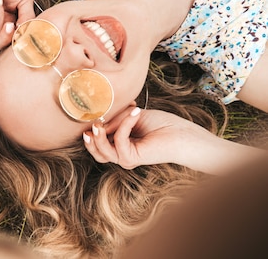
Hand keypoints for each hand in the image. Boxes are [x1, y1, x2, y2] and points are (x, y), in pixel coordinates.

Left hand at [0, 0, 34, 48]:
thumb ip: (28, 19)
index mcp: (8, 20)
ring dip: (1, 16)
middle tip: (12, 24)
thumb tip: (27, 34)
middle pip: (2, 44)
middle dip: (9, 37)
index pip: (12, 39)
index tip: (26, 31)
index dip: (20, 38)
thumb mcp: (25, 1)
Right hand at [83, 107, 198, 168]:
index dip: (93, 129)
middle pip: (96, 153)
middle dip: (90, 140)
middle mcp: (122, 153)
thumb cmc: (160, 123)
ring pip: (102, 152)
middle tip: (92, 125)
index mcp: (120, 144)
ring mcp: (126, 157)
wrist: (180, 133)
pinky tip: (135, 113)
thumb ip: (114, 122)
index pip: (98, 142)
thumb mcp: (130, 117)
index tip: (94, 114)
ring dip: (99, 135)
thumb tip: (96, 126)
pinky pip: (119, 140)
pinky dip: (124, 125)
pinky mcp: (132, 158)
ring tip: (99, 123)